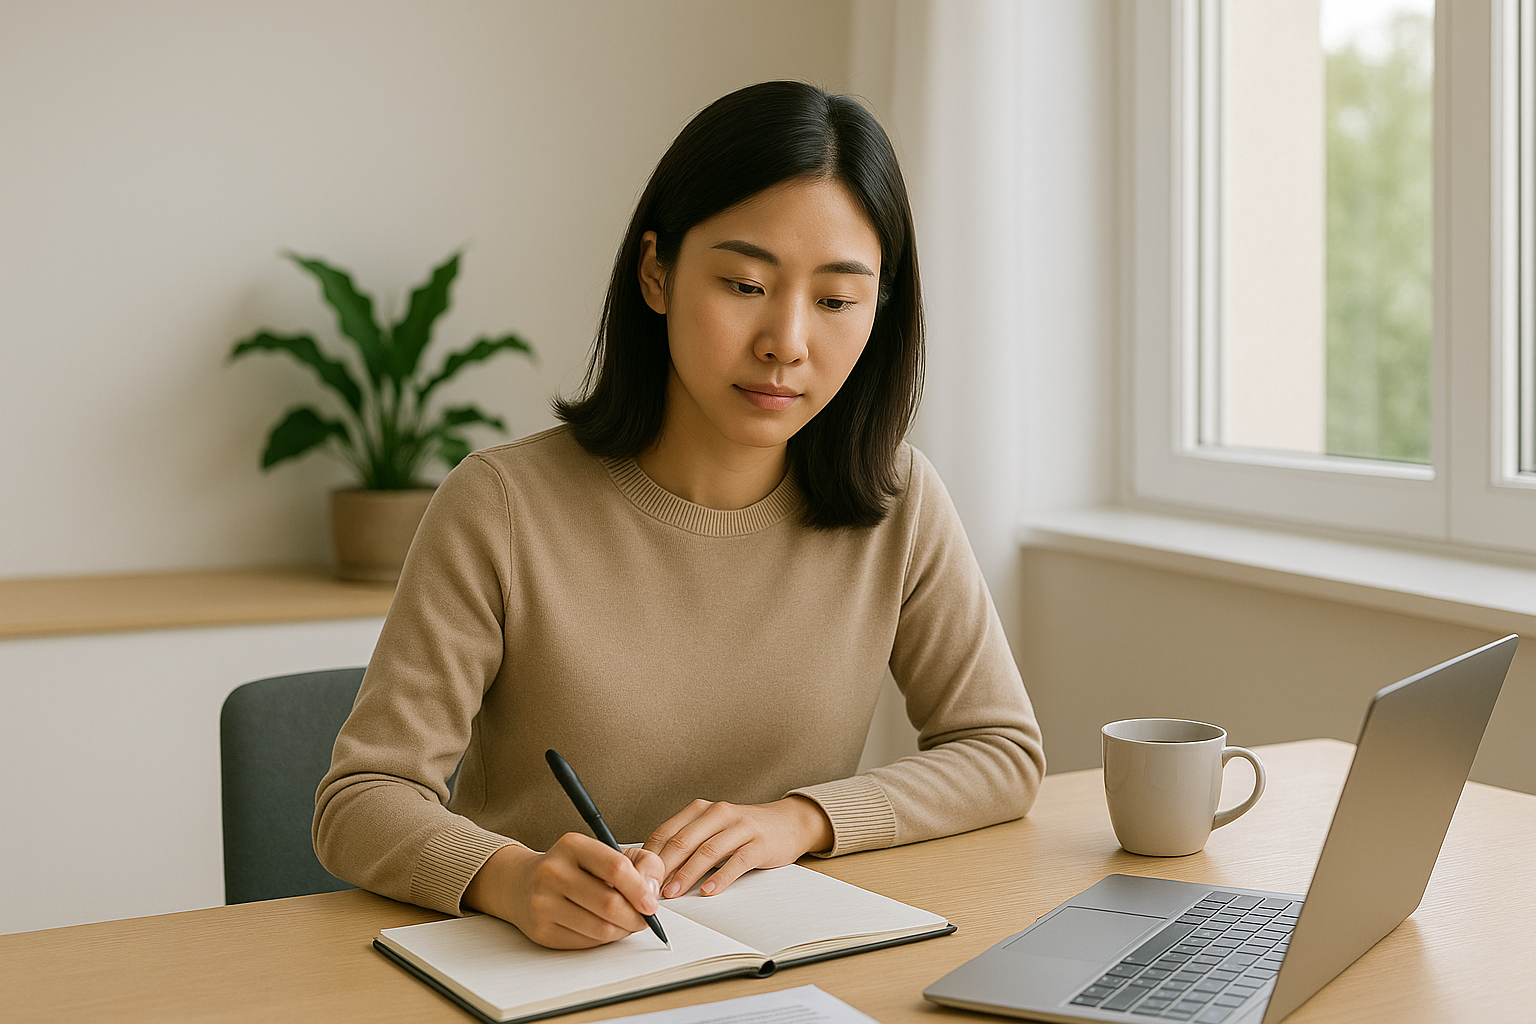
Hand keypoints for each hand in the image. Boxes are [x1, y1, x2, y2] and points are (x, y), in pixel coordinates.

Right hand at [462, 833, 664, 948]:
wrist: (521, 883)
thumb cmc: (572, 867)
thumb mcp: (606, 852)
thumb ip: (641, 863)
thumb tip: (652, 890)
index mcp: (572, 846)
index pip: (615, 868)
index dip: (640, 890)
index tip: (651, 904)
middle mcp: (553, 871)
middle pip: (609, 903)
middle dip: (635, 917)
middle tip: (643, 919)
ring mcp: (543, 902)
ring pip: (599, 928)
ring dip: (622, 931)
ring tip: (626, 923)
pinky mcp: (541, 930)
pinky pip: (585, 943)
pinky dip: (603, 940)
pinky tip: (604, 928)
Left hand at [643, 796, 833, 898]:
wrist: (788, 823)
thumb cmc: (744, 831)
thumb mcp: (712, 830)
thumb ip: (687, 844)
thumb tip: (653, 871)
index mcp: (701, 810)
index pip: (667, 832)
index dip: (650, 856)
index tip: (638, 878)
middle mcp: (719, 813)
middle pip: (684, 841)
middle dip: (664, 867)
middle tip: (650, 889)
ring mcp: (741, 826)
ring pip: (707, 851)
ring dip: (687, 874)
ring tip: (673, 894)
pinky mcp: (760, 843)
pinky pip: (736, 861)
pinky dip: (720, 877)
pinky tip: (708, 891)